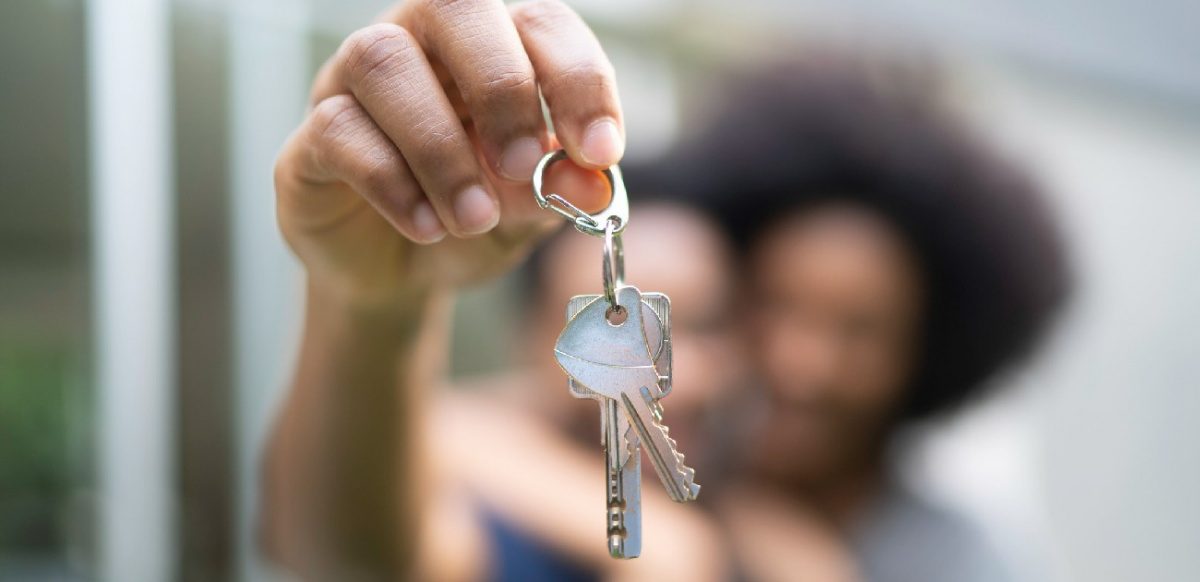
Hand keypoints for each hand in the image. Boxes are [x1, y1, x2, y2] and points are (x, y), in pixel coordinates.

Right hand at [275, 0, 619, 308]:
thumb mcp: (532, 213)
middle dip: (502, 88)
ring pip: (384, 63)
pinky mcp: (311, 135)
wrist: (400, 275)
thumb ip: (562, 190)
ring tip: (474, 217)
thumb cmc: (473, 219)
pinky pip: (338, 129)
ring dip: (440, 147)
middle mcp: (421, 41)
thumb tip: (592, 182)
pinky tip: (427, 227)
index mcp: (493, 43)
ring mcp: (355, 81)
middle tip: (524, 165)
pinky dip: (393, 183)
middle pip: (454, 6)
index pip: (540, 22)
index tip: (599, 151)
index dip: (578, 79)